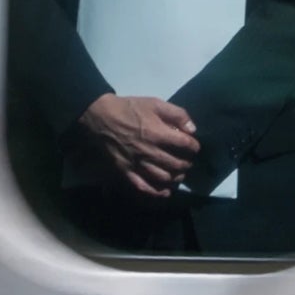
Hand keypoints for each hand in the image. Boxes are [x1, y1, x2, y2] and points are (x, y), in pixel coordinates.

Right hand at [78, 94, 198, 198]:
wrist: (101, 116)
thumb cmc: (129, 109)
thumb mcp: (155, 103)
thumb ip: (176, 114)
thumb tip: (192, 129)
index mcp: (157, 133)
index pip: (184, 144)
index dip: (194, 146)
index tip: (193, 146)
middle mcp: (149, 152)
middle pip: (176, 164)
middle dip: (186, 163)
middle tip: (187, 161)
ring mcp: (137, 164)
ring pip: (163, 178)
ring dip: (176, 178)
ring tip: (178, 174)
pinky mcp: (126, 171)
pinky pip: (144, 187)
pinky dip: (157, 192)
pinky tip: (165, 191)